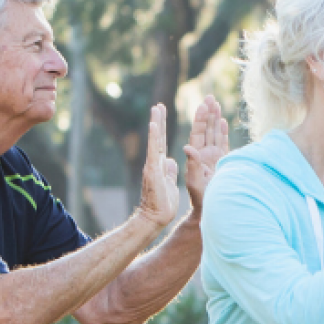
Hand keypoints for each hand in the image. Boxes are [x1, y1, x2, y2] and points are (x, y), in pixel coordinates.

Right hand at [132, 103, 183, 227]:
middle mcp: (156, 162)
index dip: (164, 129)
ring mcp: (153, 165)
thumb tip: (171, 161)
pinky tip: (155, 125)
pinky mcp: (153, 170)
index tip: (162, 115)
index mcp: (161, 164)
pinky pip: (154, 151)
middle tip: (158, 105)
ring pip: (155, 141)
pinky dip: (154, 138)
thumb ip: (169, 170)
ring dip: (156, 124)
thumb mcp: (169, 183)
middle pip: (159, 138)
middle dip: (159, 120)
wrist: (155, 217)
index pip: (163, 143)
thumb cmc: (162, 203)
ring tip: (156, 109)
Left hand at [181, 93, 232, 221]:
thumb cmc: (201, 199)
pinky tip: (223, 122)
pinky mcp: (222, 162)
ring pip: (214, 134)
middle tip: (210, 97)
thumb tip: (188, 147)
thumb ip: (192, 164)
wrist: (211, 210)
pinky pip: (222, 144)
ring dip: (215, 119)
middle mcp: (204, 154)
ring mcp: (213, 158)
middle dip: (208, 113)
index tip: (202, 105)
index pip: (197, 133)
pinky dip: (222, 133)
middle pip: (206, 130)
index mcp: (195, 156)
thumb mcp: (194, 182)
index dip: (200, 119)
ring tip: (216, 104)